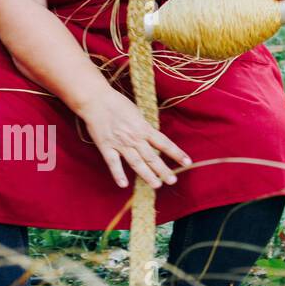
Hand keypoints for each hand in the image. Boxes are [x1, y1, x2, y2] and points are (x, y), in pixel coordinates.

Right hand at [76, 90, 191, 189]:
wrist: (97, 101)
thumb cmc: (118, 104)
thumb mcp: (137, 113)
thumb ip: (144, 127)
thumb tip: (153, 138)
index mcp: (144, 128)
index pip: (164, 143)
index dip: (177, 153)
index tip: (187, 162)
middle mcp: (135, 138)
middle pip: (152, 157)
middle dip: (163, 170)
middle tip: (173, 180)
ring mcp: (120, 144)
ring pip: (136, 163)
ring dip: (147, 175)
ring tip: (156, 185)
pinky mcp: (106, 147)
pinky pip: (113, 163)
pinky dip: (118, 174)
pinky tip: (124, 185)